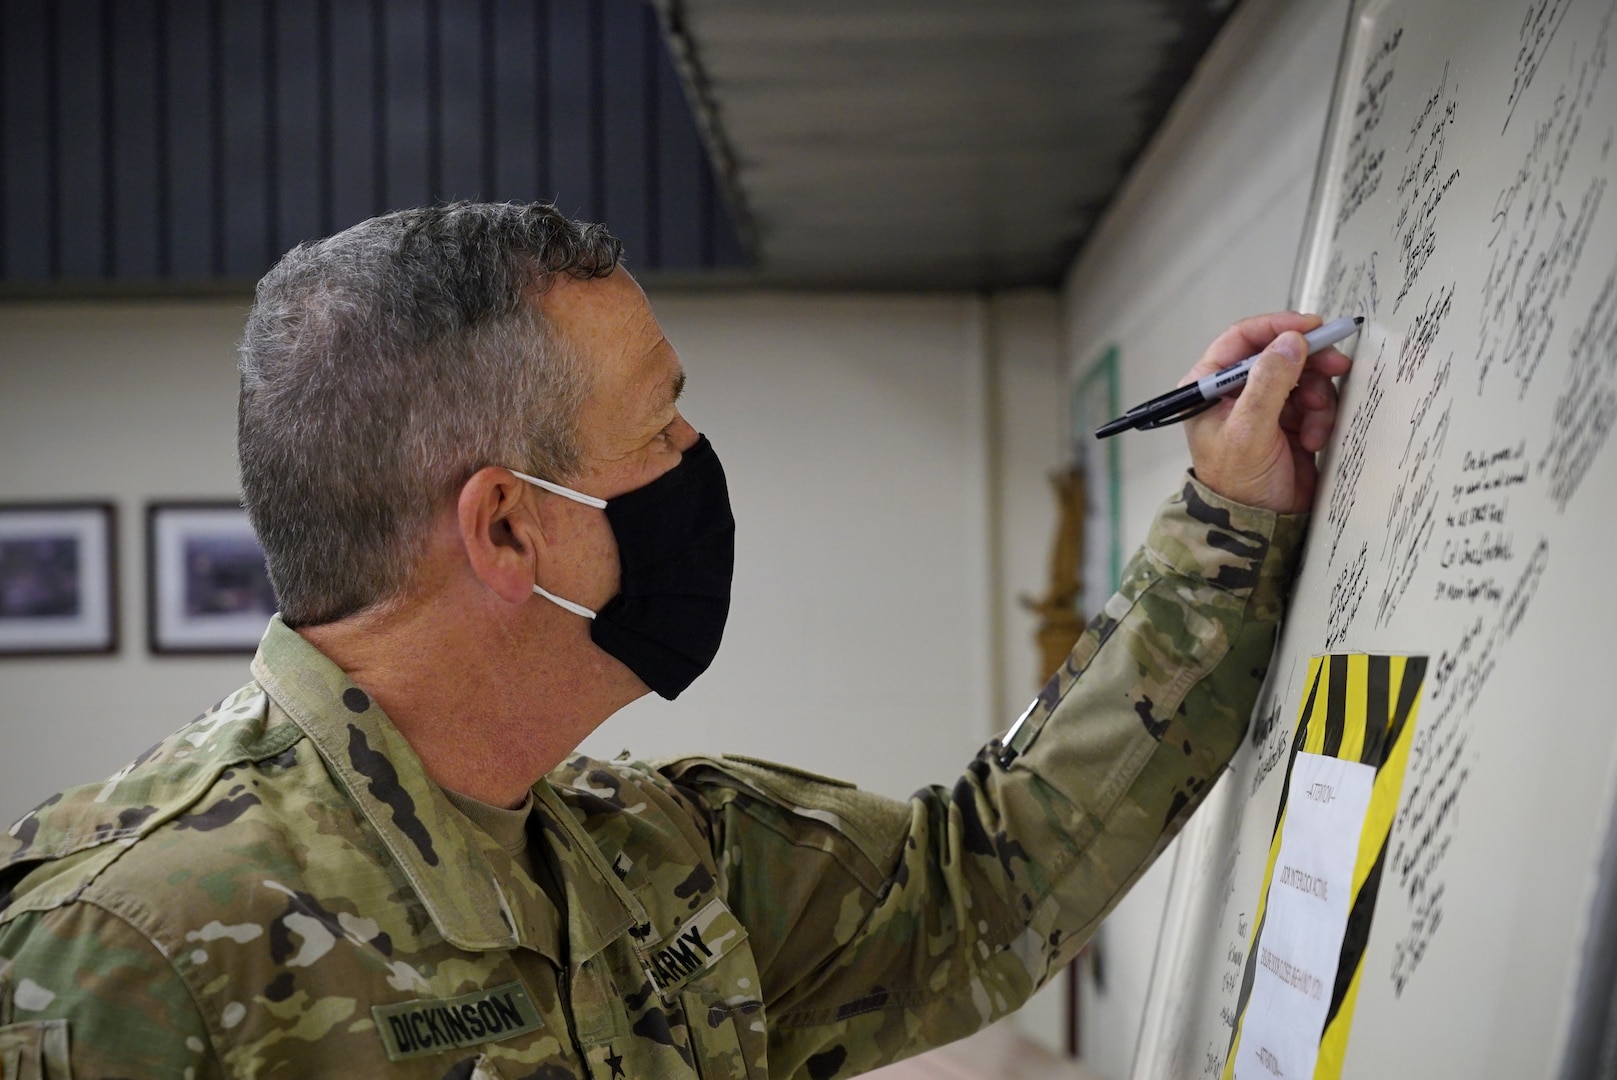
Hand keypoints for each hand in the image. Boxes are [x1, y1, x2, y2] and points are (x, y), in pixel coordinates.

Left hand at [1182, 312, 1352, 513]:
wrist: (1259, 526)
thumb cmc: (1239, 483)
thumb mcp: (1250, 430)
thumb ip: (1269, 383)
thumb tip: (1291, 341)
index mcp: (1208, 385)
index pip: (1243, 338)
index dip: (1278, 327)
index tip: (1311, 327)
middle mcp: (1235, 391)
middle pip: (1280, 352)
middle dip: (1309, 362)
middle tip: (1336, 364)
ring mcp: (1264, 405)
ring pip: (1304, 376)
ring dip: (1317, 398)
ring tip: (1314, 427)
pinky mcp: (1289, 421)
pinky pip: (1316, 401)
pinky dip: (1321, 418)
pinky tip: (1313, 441)